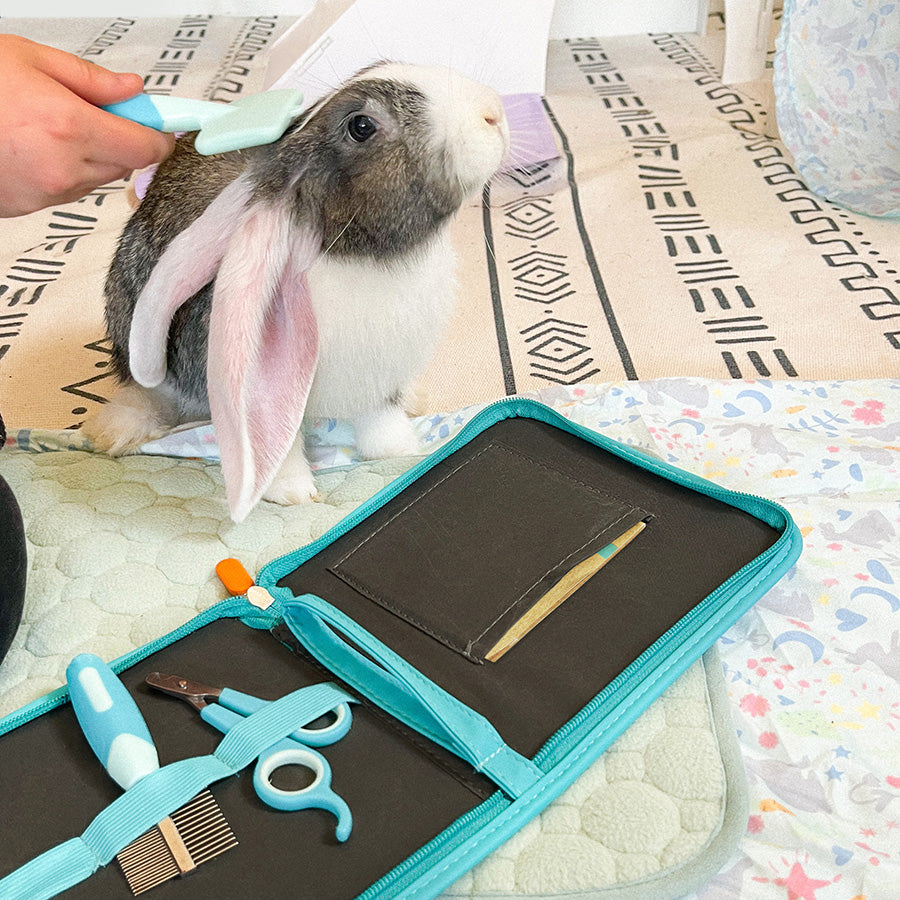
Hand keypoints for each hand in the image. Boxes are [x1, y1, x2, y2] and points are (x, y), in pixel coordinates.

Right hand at [0, 35, 174, 216]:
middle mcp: (63, 167)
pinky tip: (31, 147)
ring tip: (49, 126)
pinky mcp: (28, 207)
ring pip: (96, 179)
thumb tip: (134, 90)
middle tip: (94, 112)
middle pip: (125, 165)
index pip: (146, 147)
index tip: (162, 125)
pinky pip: (66, 191)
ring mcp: (45, 193)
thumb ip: (90, 79)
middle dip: (121, 140)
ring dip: (90, 156)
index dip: (159, 135)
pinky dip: (63, 171)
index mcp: (68, 126)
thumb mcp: (28, 60)